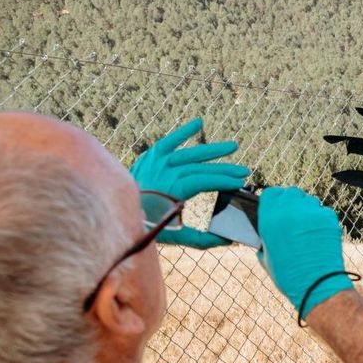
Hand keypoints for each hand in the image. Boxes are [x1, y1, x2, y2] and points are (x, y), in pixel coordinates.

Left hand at [131, 118, 249, 248]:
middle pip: (201, 167)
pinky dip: (183, 131)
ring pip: (190, 152)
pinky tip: (199, 122)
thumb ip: (203, 240)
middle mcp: (165, 172)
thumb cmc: (147, 226)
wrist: (118, 212)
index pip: (203, 181)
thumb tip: (229, 240)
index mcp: (172, 190)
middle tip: (245, 171)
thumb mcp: (176, 236)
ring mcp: (157, 162)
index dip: (223, 181)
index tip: (239, 183)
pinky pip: (169, 141)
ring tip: (233, 146)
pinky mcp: (150, 156)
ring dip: (212, 149)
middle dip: (225, 169)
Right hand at [255, 187, 353, 318]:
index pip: (270, 193)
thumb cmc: (288, 275)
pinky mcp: (329, 217)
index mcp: (270, 217)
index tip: (277, 210)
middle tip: (294, 219)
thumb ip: (265, 237)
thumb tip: (267, 232)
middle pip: (291, 193)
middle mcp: (290, 210)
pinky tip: (319, 235)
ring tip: (307, 230)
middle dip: (292, 203)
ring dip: (307, 210)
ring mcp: (311, 212)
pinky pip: (323, 212)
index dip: (274, 201)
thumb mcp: (266, 255)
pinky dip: (321, 220)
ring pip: (309, 201)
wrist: (317, 284)